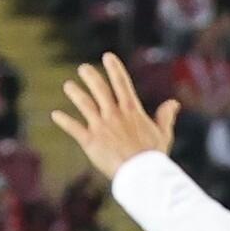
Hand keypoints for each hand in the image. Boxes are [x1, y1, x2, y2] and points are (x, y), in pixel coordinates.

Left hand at [50, 54, 178, 180]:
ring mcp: (101, 126)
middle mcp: (114, 114)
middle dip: (90, 76)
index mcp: (132, 111)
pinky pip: (73, 127)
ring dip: (75, 93)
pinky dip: (64, 120)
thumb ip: (165, 117)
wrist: (142, 174)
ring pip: (84, 104)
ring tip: (68, 86)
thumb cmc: (154, 156)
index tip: (107, 56)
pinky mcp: (90, 140)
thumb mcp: (163, 134)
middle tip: (83, 68)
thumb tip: (173, 103)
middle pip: (99, 89)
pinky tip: (55, 115)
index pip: (122, 83)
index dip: (114, 68)